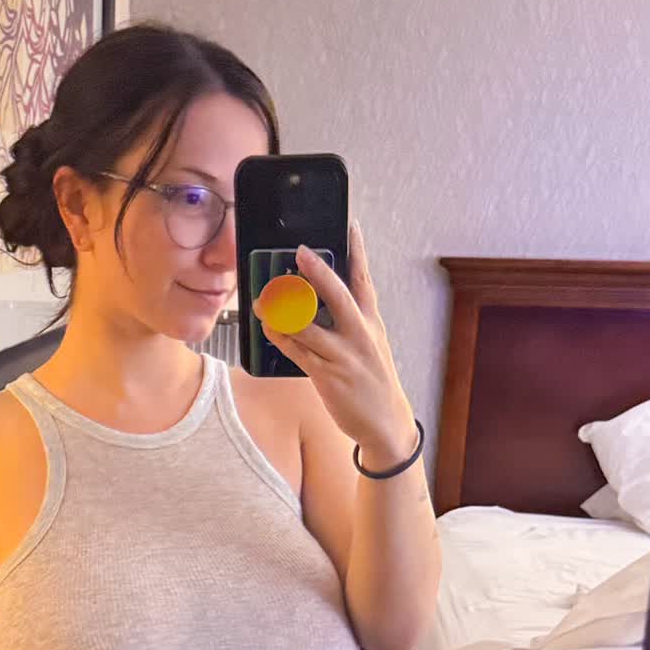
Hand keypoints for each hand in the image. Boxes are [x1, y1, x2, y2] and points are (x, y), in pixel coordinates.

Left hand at [253, 217, 415, 461]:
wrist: (386, 424)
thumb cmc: (373, 382)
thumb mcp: (371, 345)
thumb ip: (351, 322)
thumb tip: (322, 301)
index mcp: (371, 323)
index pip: (365, 280)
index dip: (358, 251)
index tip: (350, 225)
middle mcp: (359, 335)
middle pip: (338, 295)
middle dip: (318, 272)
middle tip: (300, 252)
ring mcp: (343, 356)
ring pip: (309, 326)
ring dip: (282, 310)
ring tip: (263, 299)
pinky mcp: (327, 377)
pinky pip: (297, 353)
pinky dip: (281, 338)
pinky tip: (269, 329)